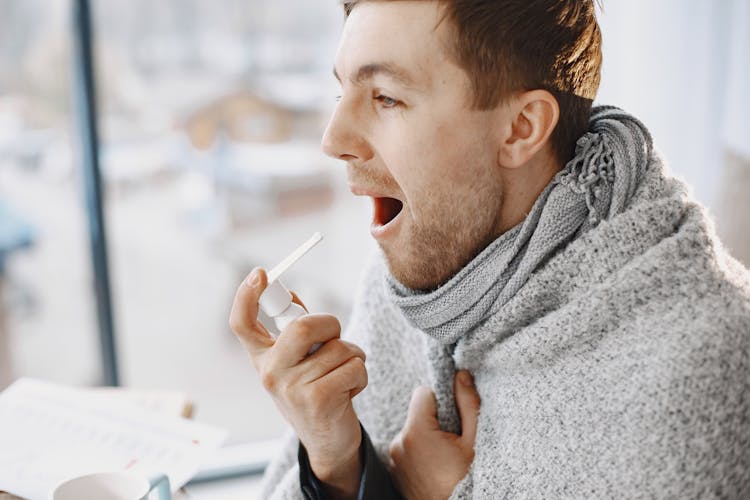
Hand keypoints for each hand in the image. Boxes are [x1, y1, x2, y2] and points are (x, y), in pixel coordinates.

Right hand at [229, 268, 367, 498]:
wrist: (328, 441)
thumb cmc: (316, 390)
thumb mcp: (298, 361)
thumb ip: (295, 331)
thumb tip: (291, 296)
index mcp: (262, 359)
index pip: (242, 324)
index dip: (246, 296)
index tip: (260, 274)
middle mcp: (270, 373)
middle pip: (303, 326)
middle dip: (331, 324)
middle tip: (335, 337)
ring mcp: (292, 388)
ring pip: (339, 347)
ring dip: (353, 356)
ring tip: (342, 376)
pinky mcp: (319, 401)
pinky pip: (354, 366)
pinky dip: (361, 375)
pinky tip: (348, 391)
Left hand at [388, 371, 479, 499]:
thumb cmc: (463, 480)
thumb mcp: (473, 441)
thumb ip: (468, 404)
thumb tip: (461, 375)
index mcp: (417, 431)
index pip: (423, 393)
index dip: (441, 399)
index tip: (452, 415)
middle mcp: (400, 441)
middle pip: (418, 412)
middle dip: (434, 419)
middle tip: (450, 440)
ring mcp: (394, 456)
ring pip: (412, 430)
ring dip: (426, 436)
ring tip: (442, 456)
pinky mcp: (393, 466)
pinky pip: (406, 446)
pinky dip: (418, 450)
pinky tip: (432, 464)